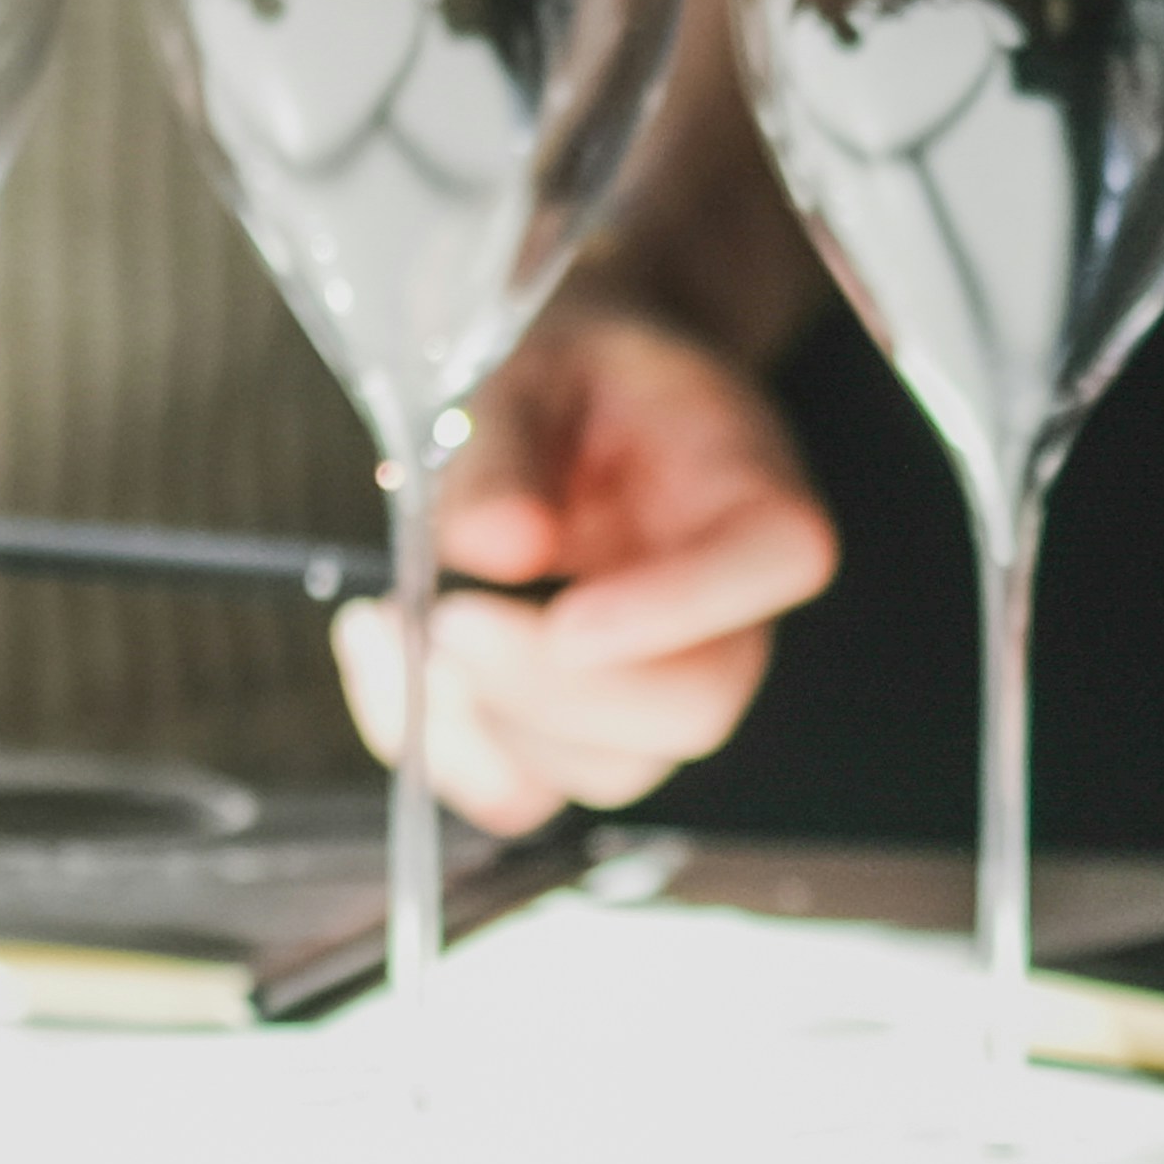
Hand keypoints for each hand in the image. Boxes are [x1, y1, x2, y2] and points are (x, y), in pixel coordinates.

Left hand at [333, 299, 828, 832]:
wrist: (575, 414)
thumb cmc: (574, 386)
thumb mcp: (535, 370)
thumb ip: (508, 450)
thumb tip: (491, 547)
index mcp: (754, 500)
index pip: (776, 564)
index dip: (676, 612)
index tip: (565, 622)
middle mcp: (730, 619)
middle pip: (693, 706)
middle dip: (553, 690)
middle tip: (443, 620)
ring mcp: (663, 691)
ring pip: (609, 768)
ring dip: (485, 723)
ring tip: (391, 626)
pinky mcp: (585, 734)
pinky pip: (527, 792)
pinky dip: (441, 751)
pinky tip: (387, 665)